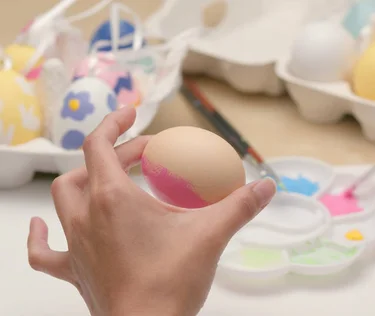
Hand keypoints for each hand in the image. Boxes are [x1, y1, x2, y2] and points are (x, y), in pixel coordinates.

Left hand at [26, 106, 276, 315]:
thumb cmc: (169, 283)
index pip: (100, 145)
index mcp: (113, 199)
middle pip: (88, 168)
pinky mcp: (76, 271)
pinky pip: (45, 252)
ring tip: (104, 176)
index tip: (132, 114)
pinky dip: (39, 236)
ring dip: (83, 180)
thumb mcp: (210, 235)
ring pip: (64, 199)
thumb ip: (240, 206)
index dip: (115, 123)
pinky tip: (38, 227)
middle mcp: (86, 217)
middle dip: (116, 153)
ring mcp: (76, 244)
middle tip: (147, 156)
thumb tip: (265, 187)